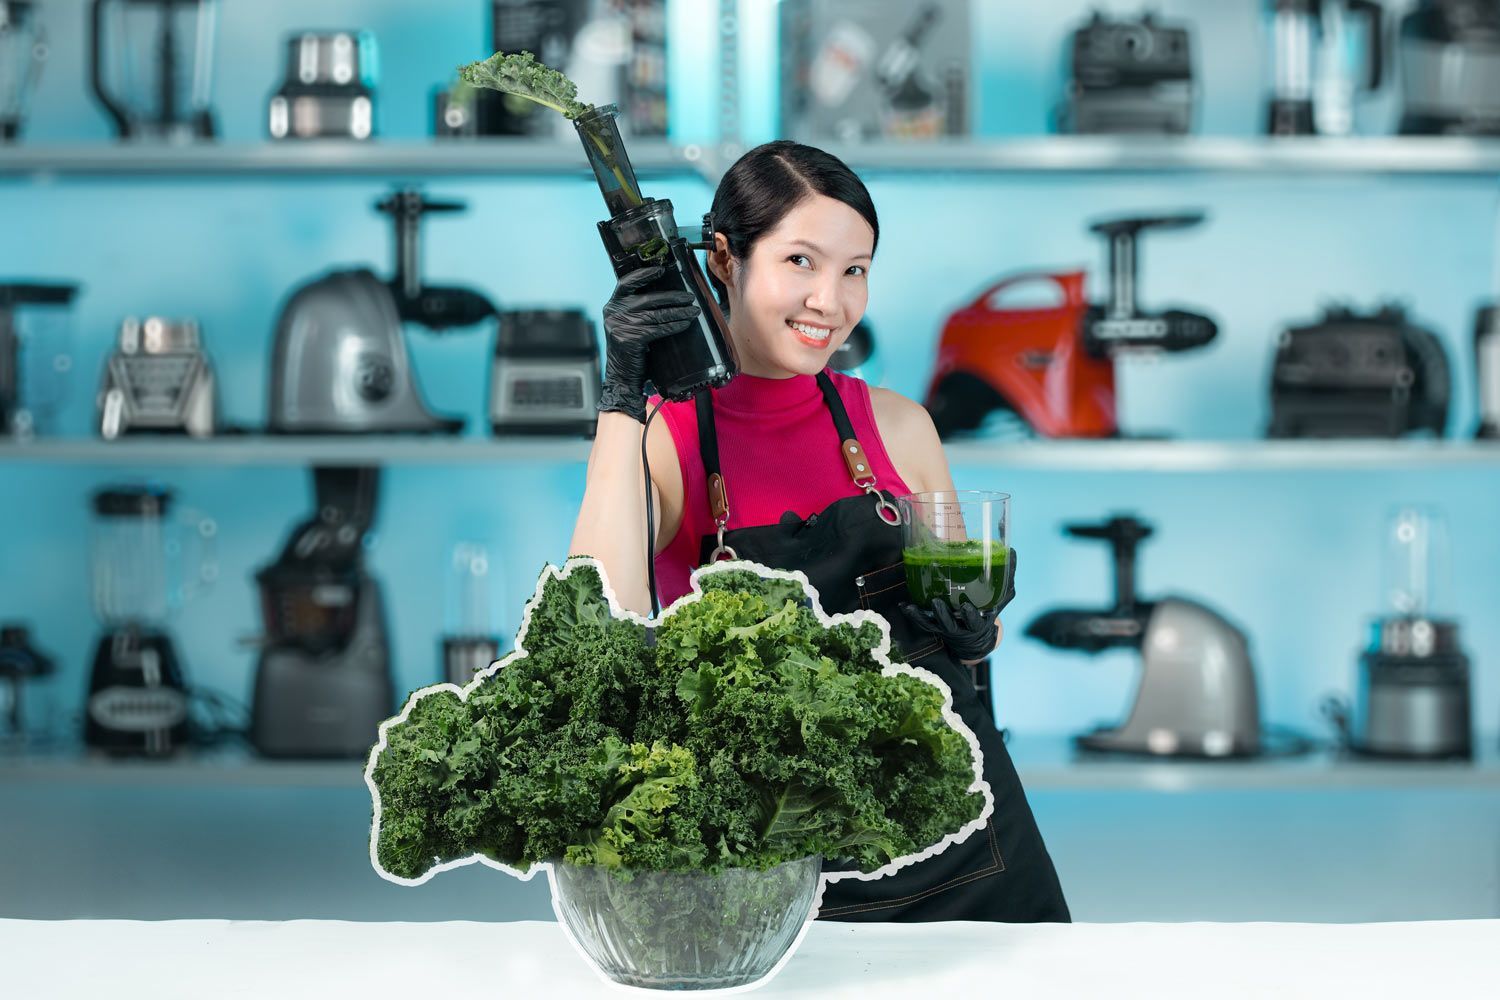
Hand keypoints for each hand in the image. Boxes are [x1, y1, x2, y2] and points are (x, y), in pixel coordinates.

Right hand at [599, 265, 700, 421]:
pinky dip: (674, 326)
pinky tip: (685, 323)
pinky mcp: (629, 339)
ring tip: (693, 311)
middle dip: (672, 297)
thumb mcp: (629, 325)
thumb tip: (665, 295)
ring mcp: (620, 326)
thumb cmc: (631, 350)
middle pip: (648, 298)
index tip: (660, 270)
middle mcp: (614, 312)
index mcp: (613, 305)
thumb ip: (638, 310)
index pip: (626, 283)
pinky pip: (658, 329)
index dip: (643, 274)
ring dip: (678, 312)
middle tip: (689, 297)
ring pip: (656, 314)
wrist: (622, 377)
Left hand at [898, 547, 1017, 662]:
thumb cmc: (988, 611)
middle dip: (943, 615)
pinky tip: (904, 605)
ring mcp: (945, 628)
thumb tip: (1013, 549)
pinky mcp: (934, 626)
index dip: (970, 616)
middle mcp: (960, 628)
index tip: (966, 608)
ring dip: (923, 615)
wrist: (976, 639)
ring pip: (932, 624)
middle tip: (936, 603)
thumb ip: (1007, 576)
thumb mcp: (1001, 597)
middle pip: (950, 624)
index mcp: (978, 622)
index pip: (975, 621)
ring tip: (914, 605)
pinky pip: (922, 622)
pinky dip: (913, 614)